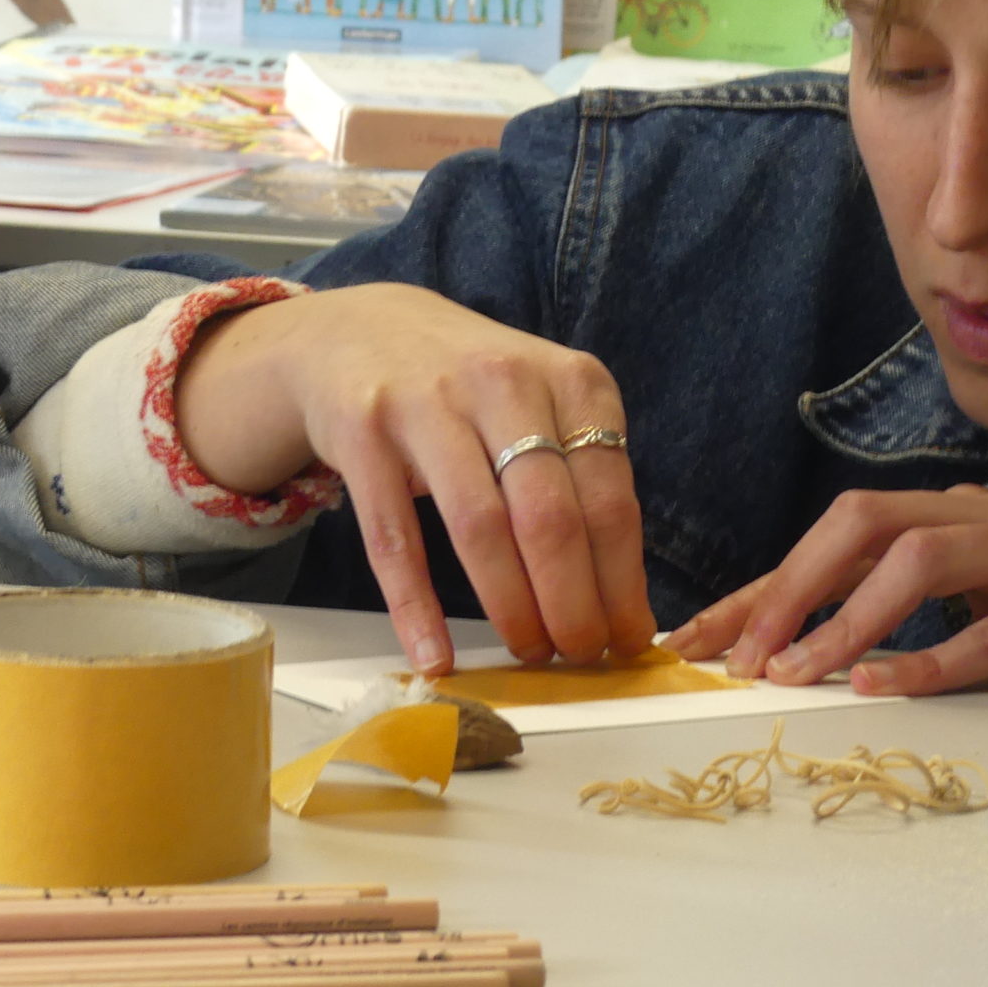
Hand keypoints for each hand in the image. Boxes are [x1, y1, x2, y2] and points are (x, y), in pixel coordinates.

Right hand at [176, 283, 652, 675]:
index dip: (622, 581)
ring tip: (530, 653)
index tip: (628, 637)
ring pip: (480, 528)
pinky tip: (436, 655)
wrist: (358, 331)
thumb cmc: (472, 386)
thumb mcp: (545, 401)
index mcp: (572, 380)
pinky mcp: (363, 432)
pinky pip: (394, 538)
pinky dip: (416, 607)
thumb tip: (620, 592)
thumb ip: (583, 476)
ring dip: (511, 606)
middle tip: (580, 655)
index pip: (611, 499)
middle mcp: (504, 383)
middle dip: (573, 604)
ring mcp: (428, 404)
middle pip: (552, 518)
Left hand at [668, 484, 987, 694]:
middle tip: (745, 655)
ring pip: (924, 556)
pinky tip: (891, 686)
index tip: (702, 637)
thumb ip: (917, 622)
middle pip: (869, 520)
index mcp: (963, 514)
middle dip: (794, 584)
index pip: (843, 533)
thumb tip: (807, 656)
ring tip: (804, 673)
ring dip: (851, 617)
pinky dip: (941, 656)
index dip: (769, 584)